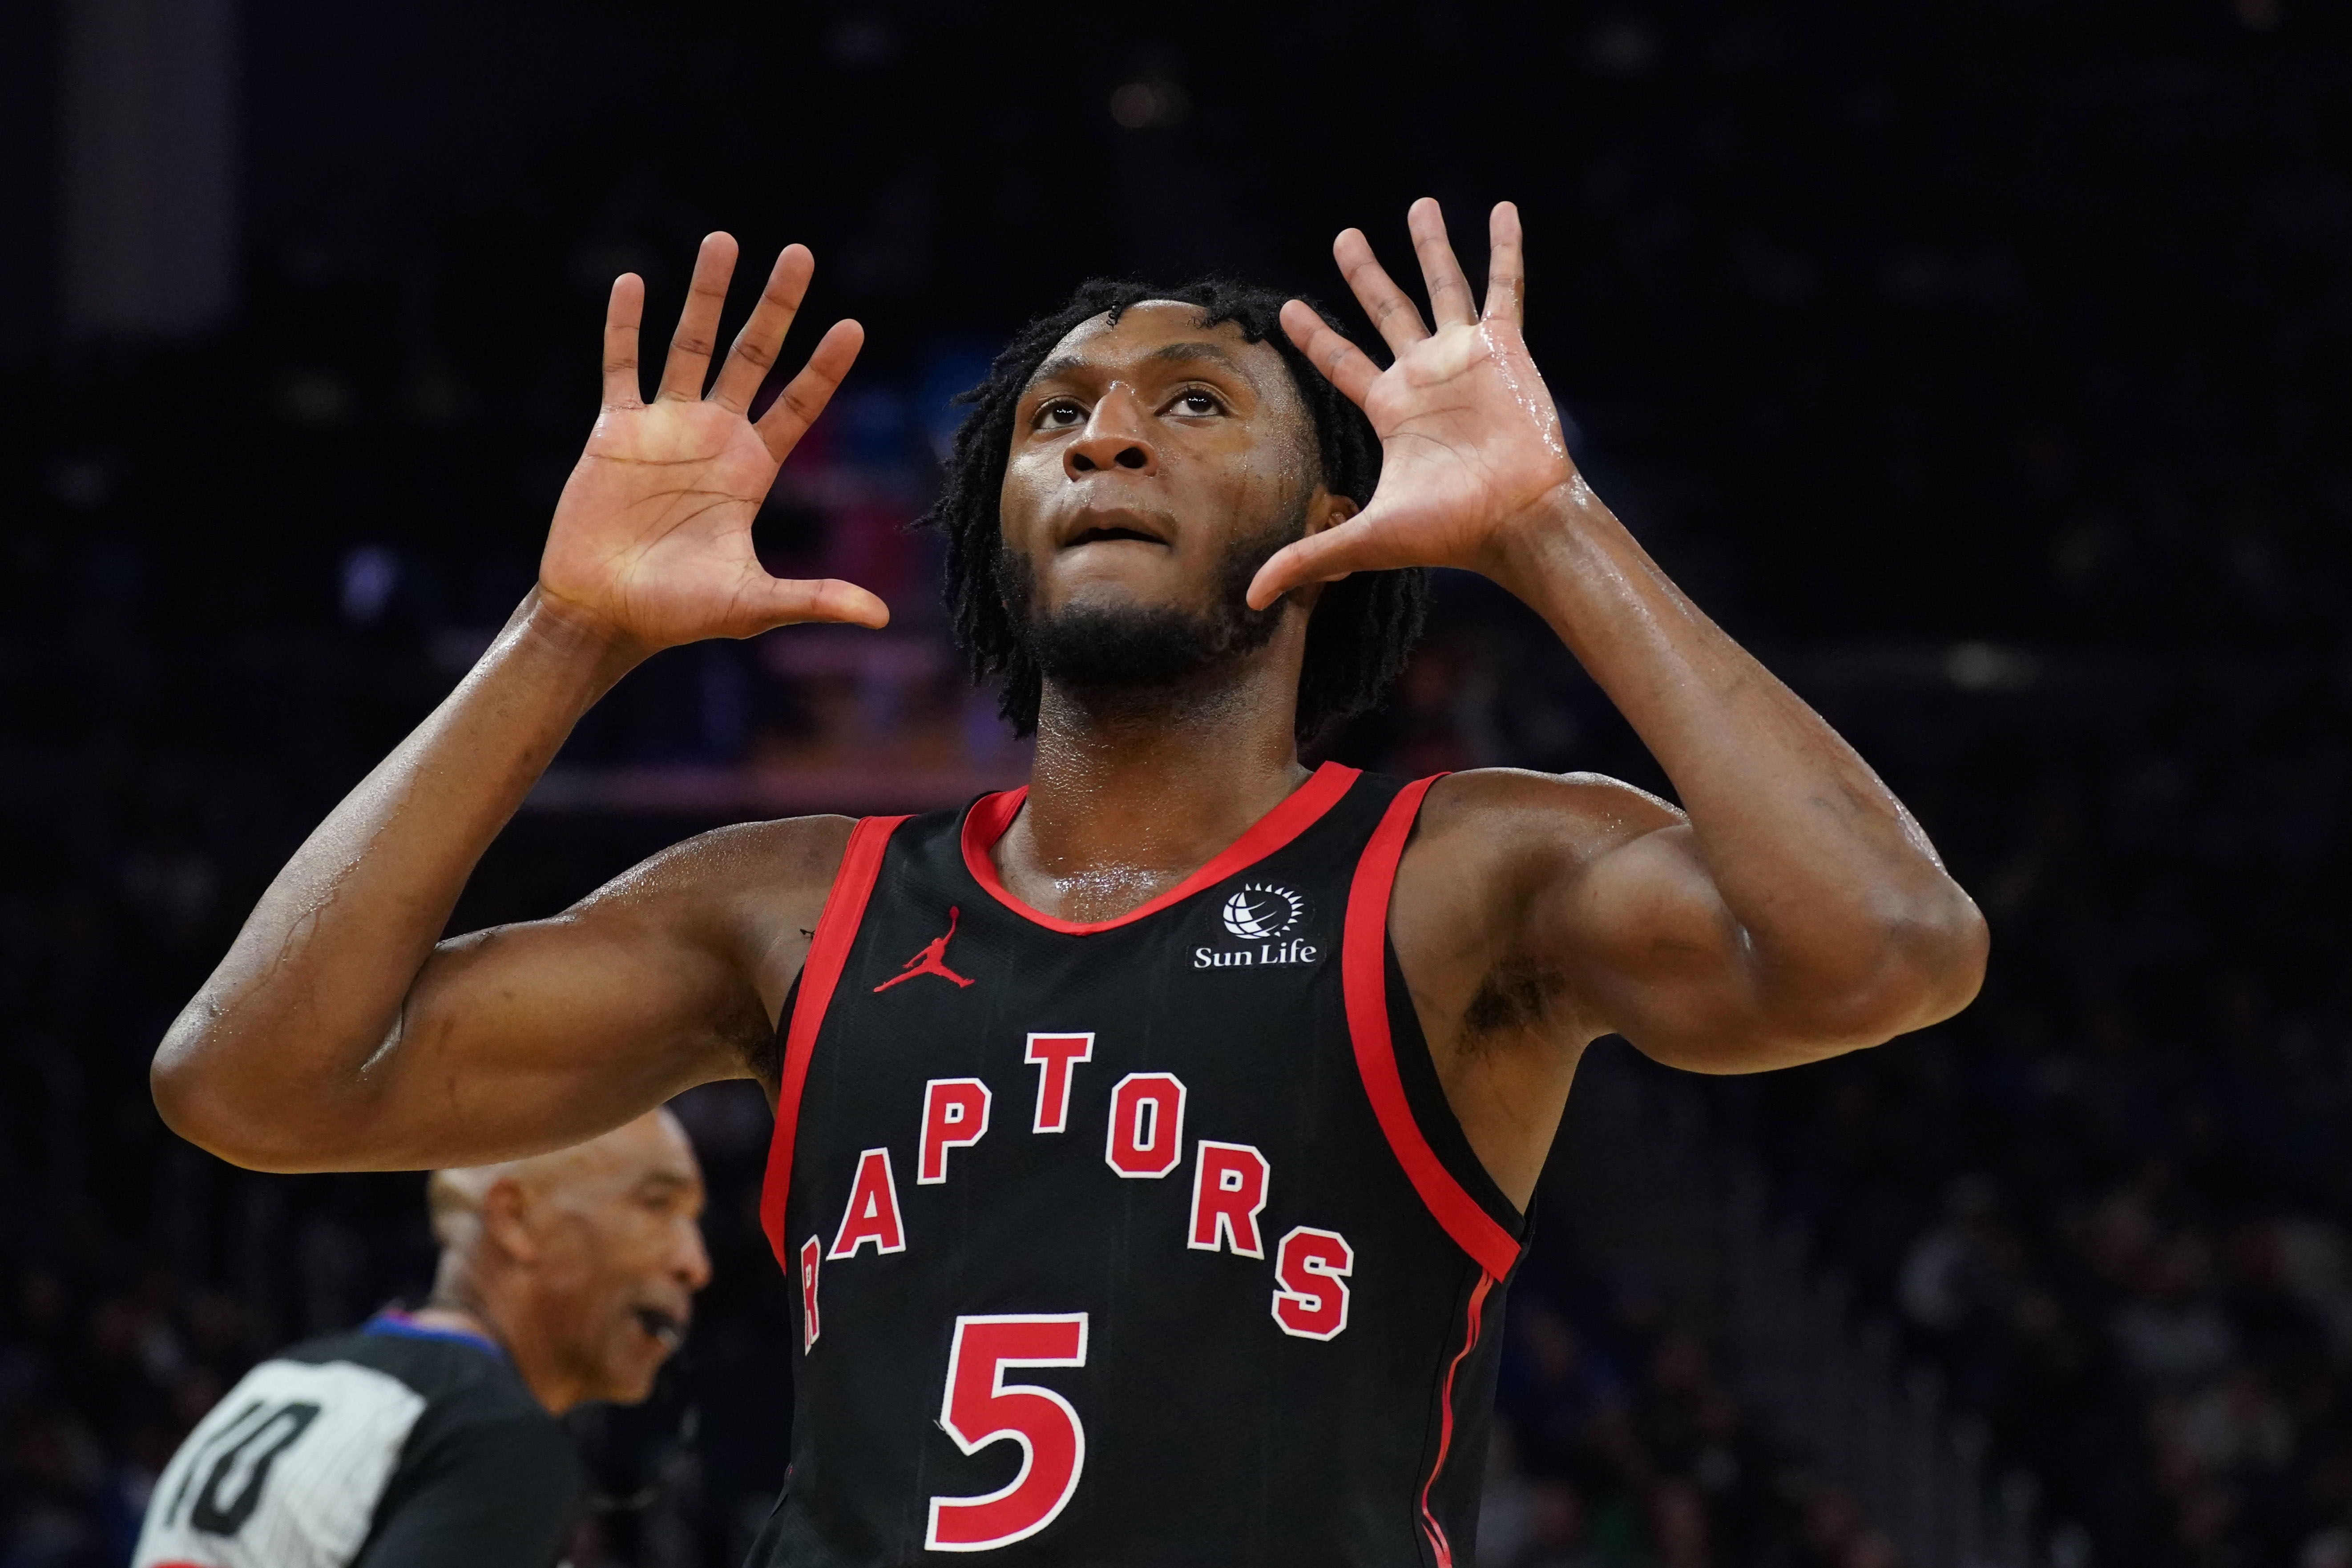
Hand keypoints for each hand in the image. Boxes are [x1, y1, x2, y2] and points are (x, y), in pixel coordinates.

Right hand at [539, 234, 888, 649]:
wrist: (605, 613)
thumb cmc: (678, 613)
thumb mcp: (752, 604)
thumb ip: (814, 599)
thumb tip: (880, 620)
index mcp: (751, 469)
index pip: (798, 404)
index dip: (824, 367)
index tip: (853, 324)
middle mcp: (713, 437)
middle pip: (751, 355)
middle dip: (775, 306)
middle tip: (800, 253)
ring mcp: (664, 427)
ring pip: (688, 344)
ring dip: (705, 295)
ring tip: (723, 240)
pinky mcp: (614, 431)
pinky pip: (621, 366)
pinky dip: (624, 326)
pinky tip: (632, 282)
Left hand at [1247, 200, 1578, 608]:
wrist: (1517, 522)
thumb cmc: (1451, 533)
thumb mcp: (1368, 540)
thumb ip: (1309, 558)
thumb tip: (1252, 600)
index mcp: (1391, 408)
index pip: (1341, 361)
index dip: (1314, 336)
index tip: (1287, 308)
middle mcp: (1425, 376)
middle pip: (1386, 310)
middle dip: (1365, 274)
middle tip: (1343, 237)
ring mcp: (1465, 357)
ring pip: (1442, 286)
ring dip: (1431, 246)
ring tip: (1420, 204)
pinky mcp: (1506, 348)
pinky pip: (1505, 287)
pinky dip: (1505, 249)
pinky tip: (1503, 210)